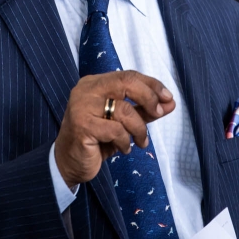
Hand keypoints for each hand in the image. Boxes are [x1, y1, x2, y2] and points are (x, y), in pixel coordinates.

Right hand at [54, 70, 174, 188]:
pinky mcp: (82, 126)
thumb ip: (144, 111)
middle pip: (126, 82)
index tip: (168, 98)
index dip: (152, 85)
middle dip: (149, 98)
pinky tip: (123, 148)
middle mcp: (87, 90)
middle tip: (158, 113)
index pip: (128, 75)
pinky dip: (125, 141)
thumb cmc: (96, 140)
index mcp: (95, 83)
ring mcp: (82, 106)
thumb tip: (170, 103)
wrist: (69, 163)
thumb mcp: (124, 123)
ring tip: (141, 141)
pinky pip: (116, 130)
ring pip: (124, 110)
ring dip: (139, 128)